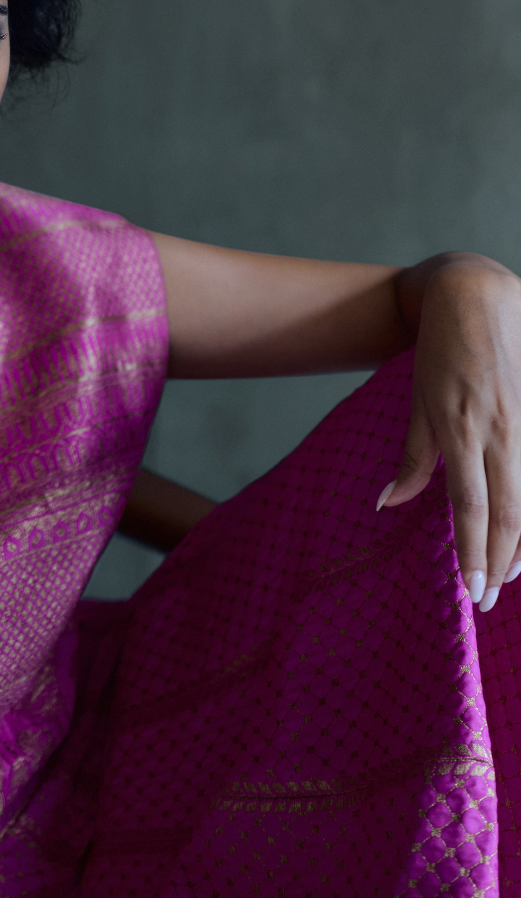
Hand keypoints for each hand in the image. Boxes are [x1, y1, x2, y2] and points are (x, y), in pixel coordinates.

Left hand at [379, 257, 520, 610]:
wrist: (476, 297)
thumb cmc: (439, 352)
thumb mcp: (417, 403)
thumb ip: (413, 459)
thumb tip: (388, 505)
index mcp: (462, 430)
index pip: (471, 507)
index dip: (474, 553)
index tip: (472, 591)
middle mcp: (500, 432)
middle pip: (509, 512)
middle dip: (501, 563)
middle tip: (490, 600)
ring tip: (508, 575)